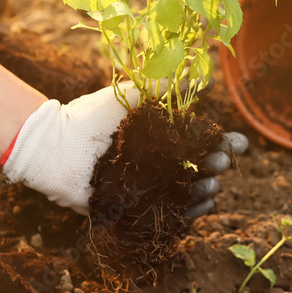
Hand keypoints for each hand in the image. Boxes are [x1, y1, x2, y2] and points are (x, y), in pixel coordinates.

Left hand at [1, 83, 247, 215]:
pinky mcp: (137, 209)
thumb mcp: (129, 98)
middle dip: (217, 165)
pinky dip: (190, 214)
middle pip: (200, 169)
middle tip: (220, 162)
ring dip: (207, 190)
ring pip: (191, 193)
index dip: (222, 143)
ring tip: (212, 185)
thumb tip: (202, 76)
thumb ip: (162, 88)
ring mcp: (150, 188)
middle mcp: (159, 164)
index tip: (238, 143)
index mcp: (161, 138)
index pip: (201, 142)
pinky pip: (170, 216)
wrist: (54, 148)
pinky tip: (201, 206)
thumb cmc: (87, 119)